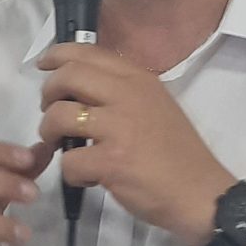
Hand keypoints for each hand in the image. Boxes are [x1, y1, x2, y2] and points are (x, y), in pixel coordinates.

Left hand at [37, 49, 232, 245]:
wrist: (201, 194)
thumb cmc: (177, 154)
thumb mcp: (155, 106)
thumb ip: (122, 91)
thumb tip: (79, 86)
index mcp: (138, 79)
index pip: (87, 52)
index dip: (57, 55)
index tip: (44, 66)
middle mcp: (128, 95)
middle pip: (66, 76)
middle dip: (47, 94)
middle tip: (50, 113)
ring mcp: (119, 127)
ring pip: (58, 116)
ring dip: (50, 133)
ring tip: (62, 146)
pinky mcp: (112, 161)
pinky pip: (68, 160)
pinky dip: (70, 172)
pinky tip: (87, 177)